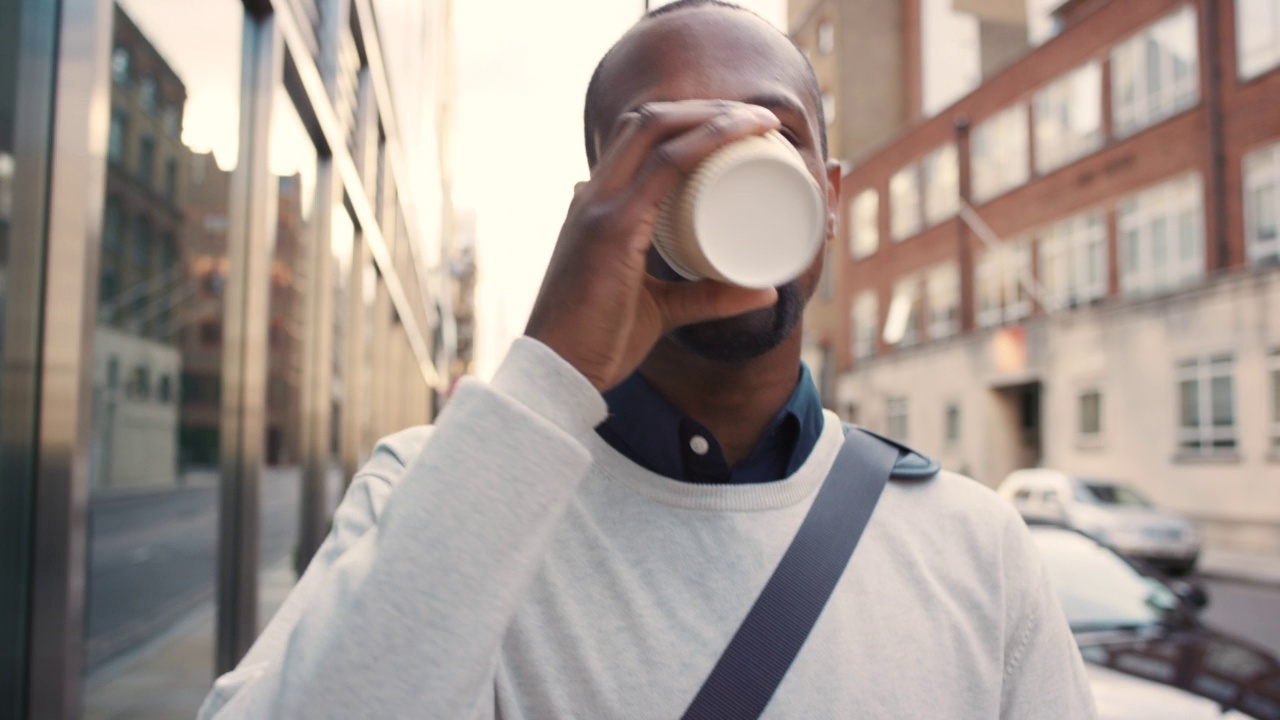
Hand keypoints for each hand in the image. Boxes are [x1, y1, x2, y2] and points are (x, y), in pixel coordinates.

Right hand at [525, 101, 780, 391]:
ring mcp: (599, 207)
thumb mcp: (660, 310)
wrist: (558, 375)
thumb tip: (763, 290)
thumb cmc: (600, 343)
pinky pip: (665, 167)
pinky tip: (734, 133)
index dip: (686, 120)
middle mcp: (593, 195)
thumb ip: (705, 297)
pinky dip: (704, 141)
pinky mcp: (612, 228)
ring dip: (711, 115)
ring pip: (656, 129)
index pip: (638, 139)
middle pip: (649, 120)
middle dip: (706, 108)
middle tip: (758, 118)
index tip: (737, 126)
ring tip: (757, 120)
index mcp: (596, 207)